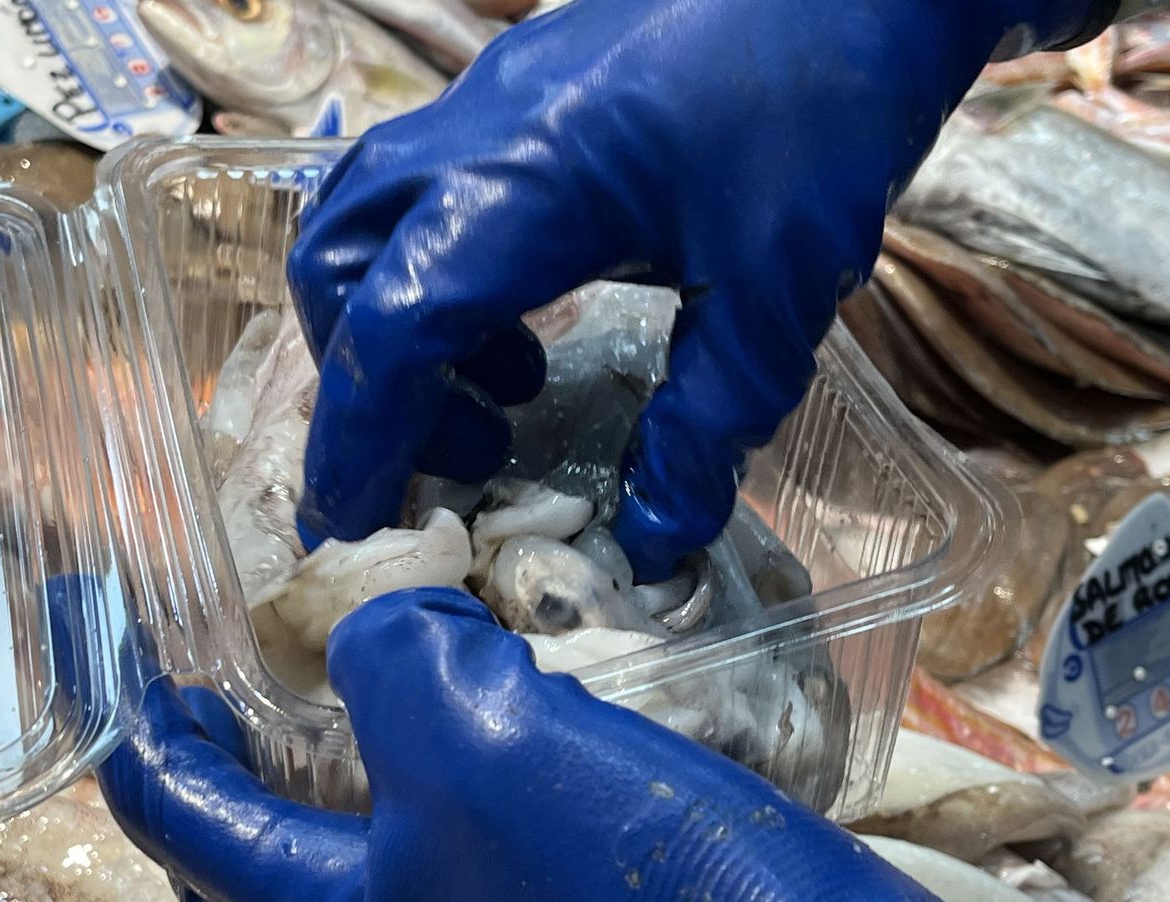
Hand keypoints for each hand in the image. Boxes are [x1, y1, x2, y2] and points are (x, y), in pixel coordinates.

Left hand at [48, 579, 1162, 901]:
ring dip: (340, 774)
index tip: (118, 668)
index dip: (141, 743)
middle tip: (215, 696)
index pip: (189, 831)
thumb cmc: (611, 864)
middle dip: (215, 793)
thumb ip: (393, 659)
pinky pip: (462, 850)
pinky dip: (441, 776)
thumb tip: (382, 630)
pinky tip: (484, 708)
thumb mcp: (473, 729)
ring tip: (352, 675)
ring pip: (368, 861)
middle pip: (257, 881)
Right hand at [287, 0, 1109, 581]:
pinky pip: (426, 190)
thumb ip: (705, 426)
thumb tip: (654, 541)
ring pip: (368, 219)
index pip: (395, 328)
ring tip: (505, 395)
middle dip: (365, 381)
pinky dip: (445, 274)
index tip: (360, 524)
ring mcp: (489, 98)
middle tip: (458, 453)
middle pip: (339, 265)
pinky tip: (537, 317)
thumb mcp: (776, 292)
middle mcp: (475, 132)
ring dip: (401, 324)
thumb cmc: (830, 107)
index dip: (363, 440)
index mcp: (525, 184)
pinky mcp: (519, 91)